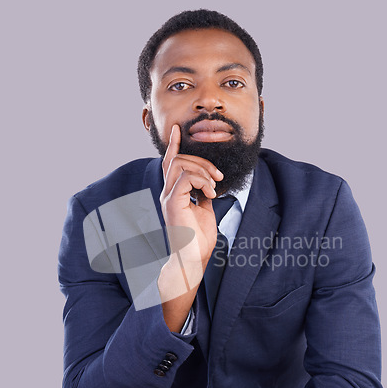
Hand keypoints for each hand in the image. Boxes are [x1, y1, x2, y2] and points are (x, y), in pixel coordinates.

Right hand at [160, 124, 223, 267]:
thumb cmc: (199, 238)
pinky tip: (211, 193)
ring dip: (202, 169)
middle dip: (201, 161)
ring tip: (215, 185)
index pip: (170, 164)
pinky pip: (186, 178)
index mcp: (174, 194)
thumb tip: (210, 183)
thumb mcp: (205, 210)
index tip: (178, 129)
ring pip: (179, 164)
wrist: (194, 257)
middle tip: (219, 176)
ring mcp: (168, 197)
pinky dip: (202, 180)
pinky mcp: (173, 203)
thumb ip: (203, 193)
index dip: (174, 145)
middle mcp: (167, 193)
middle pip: (176, 160)